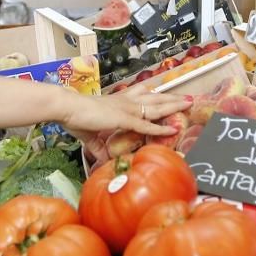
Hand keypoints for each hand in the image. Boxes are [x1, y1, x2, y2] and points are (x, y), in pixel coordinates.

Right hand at [61, 84, 190, 143]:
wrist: (67, 108)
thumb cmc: (75, 117)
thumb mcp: (89, 135)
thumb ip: (98, 147)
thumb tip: (102, 159)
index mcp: (118, 101)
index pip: (142, 96)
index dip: (156, 96)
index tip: (167, 96)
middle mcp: (126, 102)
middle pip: (154, 97)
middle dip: (171, 97)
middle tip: (186, 97)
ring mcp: (127, 109)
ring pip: (156, 106)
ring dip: (173, 105)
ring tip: (188, 104)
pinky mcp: (124, 119)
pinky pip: (147, 126)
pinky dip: (161, 128)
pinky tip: (173, 129)